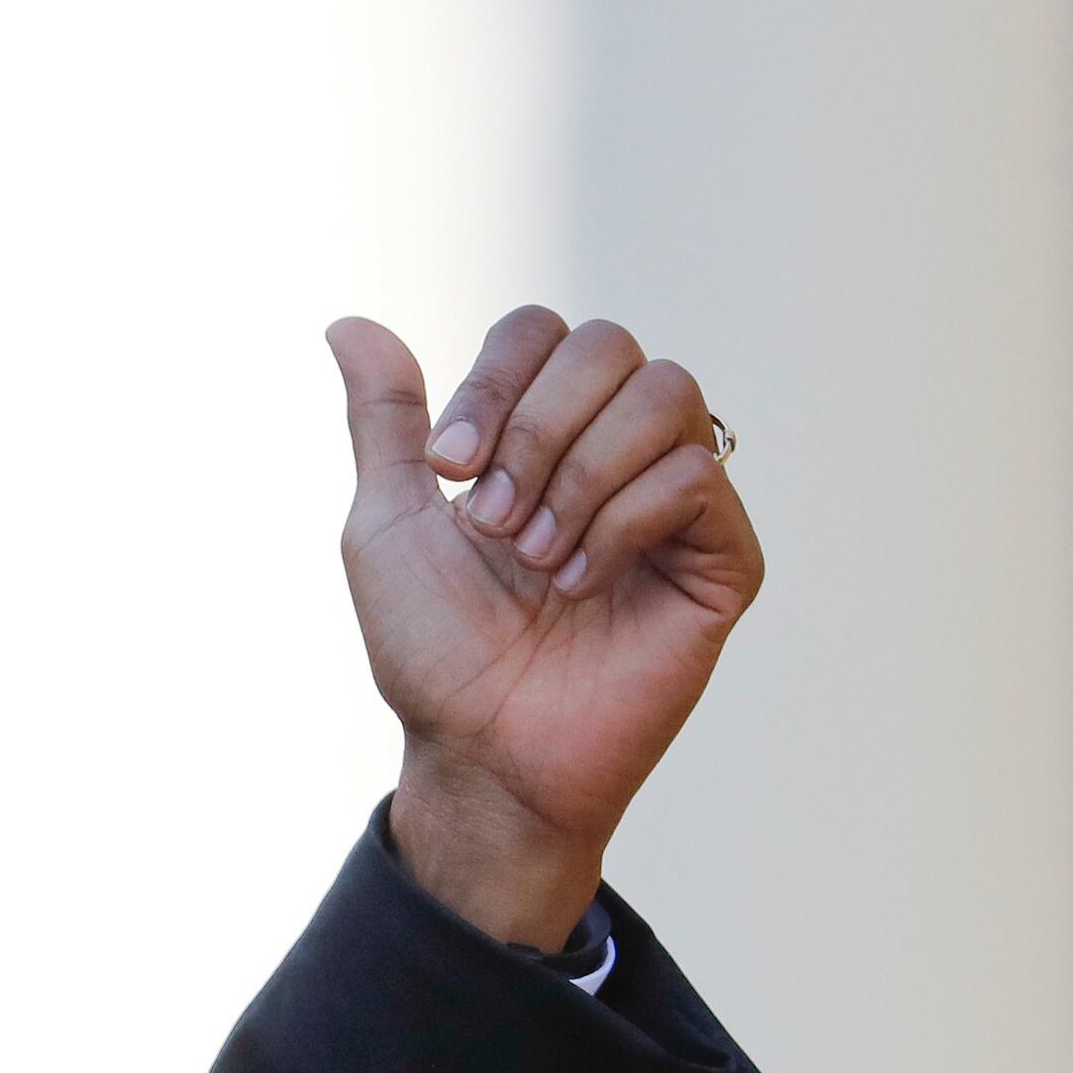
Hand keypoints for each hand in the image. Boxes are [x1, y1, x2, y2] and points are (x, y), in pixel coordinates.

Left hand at [324, 309, 763, 948]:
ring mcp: (678, 501)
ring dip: (580, 471)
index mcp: (540, 430)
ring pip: (665, 394)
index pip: (542, 330)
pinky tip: (580, 583)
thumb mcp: (386, 520)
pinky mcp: (723, 558)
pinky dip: (623, 520)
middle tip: (492, 522)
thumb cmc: (435, 647)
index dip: (493, 383)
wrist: (481, 750)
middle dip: (534, 426)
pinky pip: (696, 476)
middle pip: (607, 345)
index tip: (447, 468)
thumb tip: (348, 323)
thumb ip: (385, 419)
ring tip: (536, 556)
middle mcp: (616, 450)